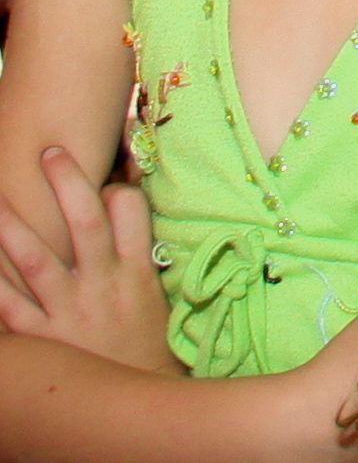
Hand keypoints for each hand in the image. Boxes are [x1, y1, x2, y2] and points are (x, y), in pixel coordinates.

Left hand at [0, 145, 169, 368]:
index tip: (103, 168)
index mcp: (135, 270)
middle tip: (50, 152)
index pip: (130, 212)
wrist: (132, 399)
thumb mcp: (150, 293)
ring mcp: (69, 311)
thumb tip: (119, 203)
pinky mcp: (40, 338)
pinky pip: (7, 306)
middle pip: (85, 223)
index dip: (114, 186)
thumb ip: (134, 250)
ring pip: (36, 260)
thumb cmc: (140, 342)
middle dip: (67, 184)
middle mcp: (102, 285)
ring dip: (12, 227)